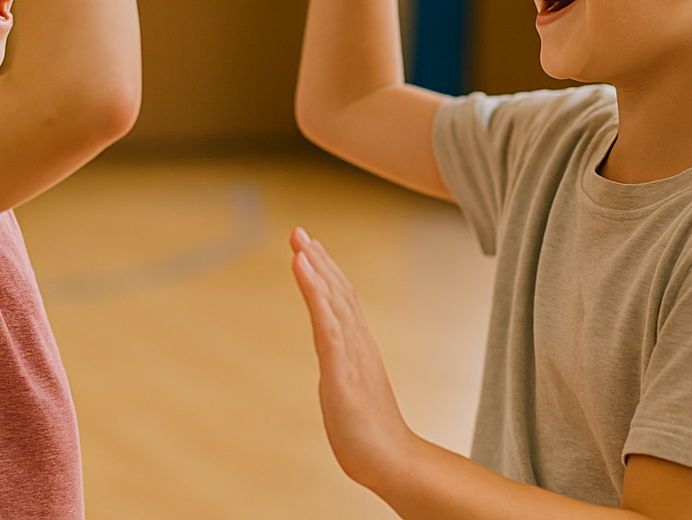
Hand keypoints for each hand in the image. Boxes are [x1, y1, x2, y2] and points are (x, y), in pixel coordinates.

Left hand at [290, 226, 417, 491]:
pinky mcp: (342, 368)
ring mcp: (351, 353)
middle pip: (338, 292)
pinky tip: (304, 272)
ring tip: (300, 243)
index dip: (326, 272)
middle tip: (300, 231)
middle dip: (317, 260)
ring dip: (315, 269)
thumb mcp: (351, 392)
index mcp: (359, 348)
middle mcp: (358, 343)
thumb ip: (346, 372)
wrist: (391, 461)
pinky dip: (315, 294)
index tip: (310, 247)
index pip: (343, 301)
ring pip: (333, 301)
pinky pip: (327, 324)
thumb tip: (338, 365)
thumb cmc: (371, 432)